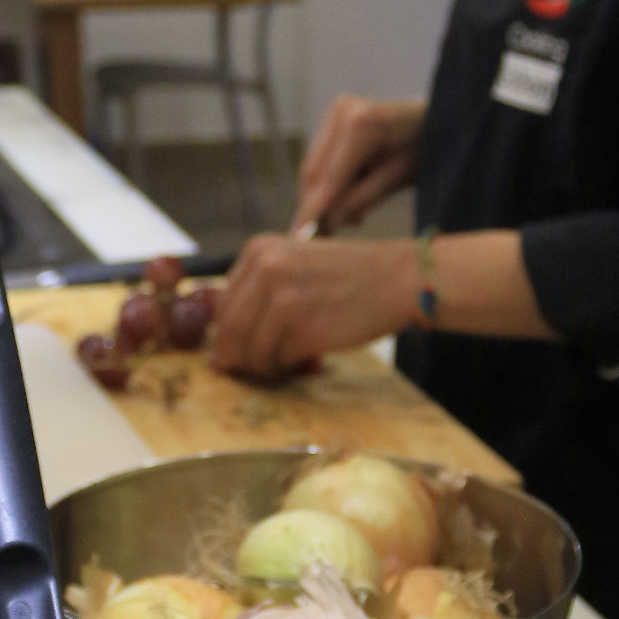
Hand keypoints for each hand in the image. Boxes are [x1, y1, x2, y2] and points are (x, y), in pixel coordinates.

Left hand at [211, 235, 417, 380]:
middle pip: (229, 332)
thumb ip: (259, 291)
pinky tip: (308, 361)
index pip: (222, 306)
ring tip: (289, 363)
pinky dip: (288, 368)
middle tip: (261, 366)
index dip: (230, 335)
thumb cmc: (349, 276)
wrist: (396, 279)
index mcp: (258, 250)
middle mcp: (265, 270)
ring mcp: (281, 299)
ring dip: (265, 366)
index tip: (242, 350)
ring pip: (249, 352)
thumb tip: (224, 344)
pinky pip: (277, 361)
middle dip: (241, 357)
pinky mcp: (301, 328)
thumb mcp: (295, 264)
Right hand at [293, 97, 423, 232]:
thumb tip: (328, 222)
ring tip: (347, 221)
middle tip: (320, 240)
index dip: (315, 209)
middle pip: (315, 172)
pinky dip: (328, 185)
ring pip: (314, 169)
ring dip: (321, 199)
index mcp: (362, 124)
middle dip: (315, 207)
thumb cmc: (425, 149)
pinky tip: (346, 202)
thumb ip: (362, 199)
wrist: (438, 120)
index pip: (330, 176)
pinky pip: (321, 161)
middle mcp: (343, 112)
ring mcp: (336, 113)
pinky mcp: (334, 120)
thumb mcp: (398, 179)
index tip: (302, 238)